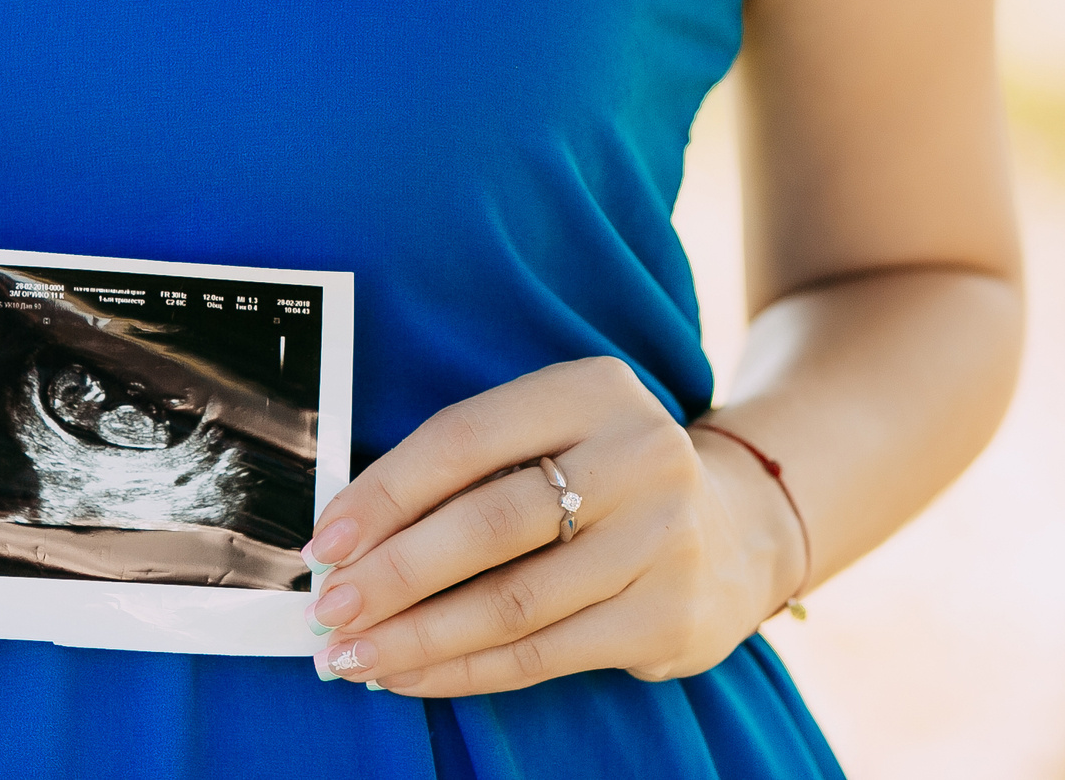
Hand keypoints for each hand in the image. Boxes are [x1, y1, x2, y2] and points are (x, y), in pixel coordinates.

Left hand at [300, 358, 804, 695]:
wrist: (737, 527)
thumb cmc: (604, 475)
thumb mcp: (552, 431)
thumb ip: (467, 467)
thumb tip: (350, 534)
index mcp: (592, 390)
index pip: (463, 439)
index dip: (384, 494)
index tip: (327, 540)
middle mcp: (639, 457)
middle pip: (488, 525)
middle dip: (393, 575)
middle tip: (330, 606)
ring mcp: (663, 541)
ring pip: (512, 605)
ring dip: (417, 638)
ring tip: (355, 655)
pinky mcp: (668, 617)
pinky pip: (542, 655)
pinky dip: (463, 670)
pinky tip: (412, 674)